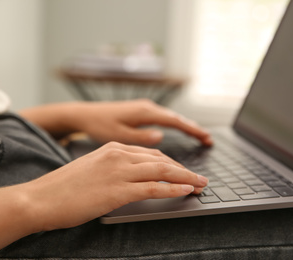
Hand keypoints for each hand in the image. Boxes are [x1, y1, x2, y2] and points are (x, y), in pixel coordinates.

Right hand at [27, 142, 208, 230]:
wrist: (40, 198)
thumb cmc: (62, 188)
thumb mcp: (91, 170)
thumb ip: (112, 169)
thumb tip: (131, 179)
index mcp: (112, 148)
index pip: (150, 153)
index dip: (170, 162)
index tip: (182, 170)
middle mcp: (118, 155)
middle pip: (161, 159)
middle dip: (184, 169)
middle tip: (199, 177)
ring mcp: (119, 171)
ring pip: (162, 170)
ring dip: (186, 178)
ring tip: (201, 184)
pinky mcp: (118, 190)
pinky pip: (153, 188)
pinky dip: (172, 189)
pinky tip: (185, 191)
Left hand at [68, 99, 212, 145]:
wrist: (84, 114)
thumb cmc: (99, 125)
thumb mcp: (118, 135)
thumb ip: (140, 137)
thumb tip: (160, 137)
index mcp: (144, 112)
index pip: (175, 121)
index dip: (192, 130)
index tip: (206, 138)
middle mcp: (147, 107)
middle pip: (177, 118)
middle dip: (193, 128)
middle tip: (208, 140)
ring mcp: (144, 108)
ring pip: (170, 117)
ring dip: (185, 126)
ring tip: (198, 136)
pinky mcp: (139, 112)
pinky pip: (163, 118)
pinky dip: (174, 124)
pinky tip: (177, 130)